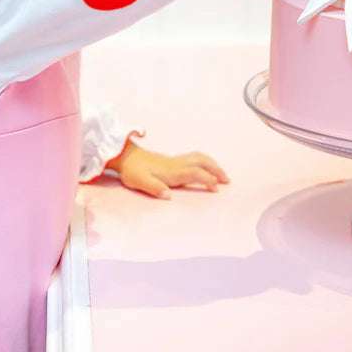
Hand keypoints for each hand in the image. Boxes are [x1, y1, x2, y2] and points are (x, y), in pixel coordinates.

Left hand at [105, 141, 228, 199]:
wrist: (124, 155)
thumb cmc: (132, 171)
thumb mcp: (139, 181)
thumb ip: (153, 187)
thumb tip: (168, 195)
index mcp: (171, 171)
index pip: (194, 173)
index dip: (207, 179)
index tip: (216, 188)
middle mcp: (176, 164)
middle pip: (201, 162)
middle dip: (215, 169)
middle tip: (227, 180)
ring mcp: (174, 160)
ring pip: (198, 158)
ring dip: (212, 164)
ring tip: (221, 173)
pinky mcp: (172, 160)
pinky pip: (193, 158)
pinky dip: (204, 161)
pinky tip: (205, 167)